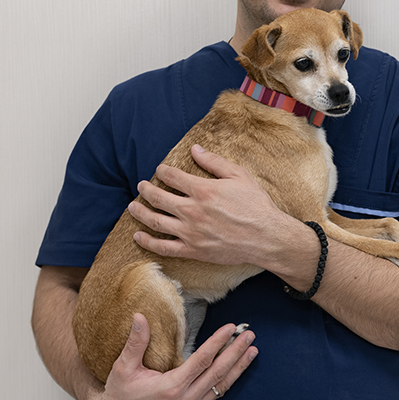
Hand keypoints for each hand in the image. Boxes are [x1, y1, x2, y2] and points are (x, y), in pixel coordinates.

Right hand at [87, 313, 256, 399]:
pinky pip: (215, 394)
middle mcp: (185, 399)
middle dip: (236, 352)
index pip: (202, 360)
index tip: (231, 328)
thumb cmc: (120, 393)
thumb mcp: (123, 367)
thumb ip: (135, 342)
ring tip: (252, 350)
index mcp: (171, 387)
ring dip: (238, 367)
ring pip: (221, 385)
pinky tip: (237, 369)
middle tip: (249, 334)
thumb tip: (140, 317)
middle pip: (218, 372)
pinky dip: (228, 380)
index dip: (218, 343)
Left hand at [128, 144, 294, 265]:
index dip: (163, 171)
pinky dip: (148, 242)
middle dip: (146, 190)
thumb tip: (195, 149)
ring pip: (155, 221)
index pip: (172, 177)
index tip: (160, 170)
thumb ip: (214, 162)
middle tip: (141, 186)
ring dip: (140, 213)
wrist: (266, 237)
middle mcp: (192, 210)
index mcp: (203, 190)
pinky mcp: (192, 250)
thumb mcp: (239, 176)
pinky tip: (138, 236)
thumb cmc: (255, 205)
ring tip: (132, 207)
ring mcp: (190, 232)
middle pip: (158, 198)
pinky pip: (163, 247)